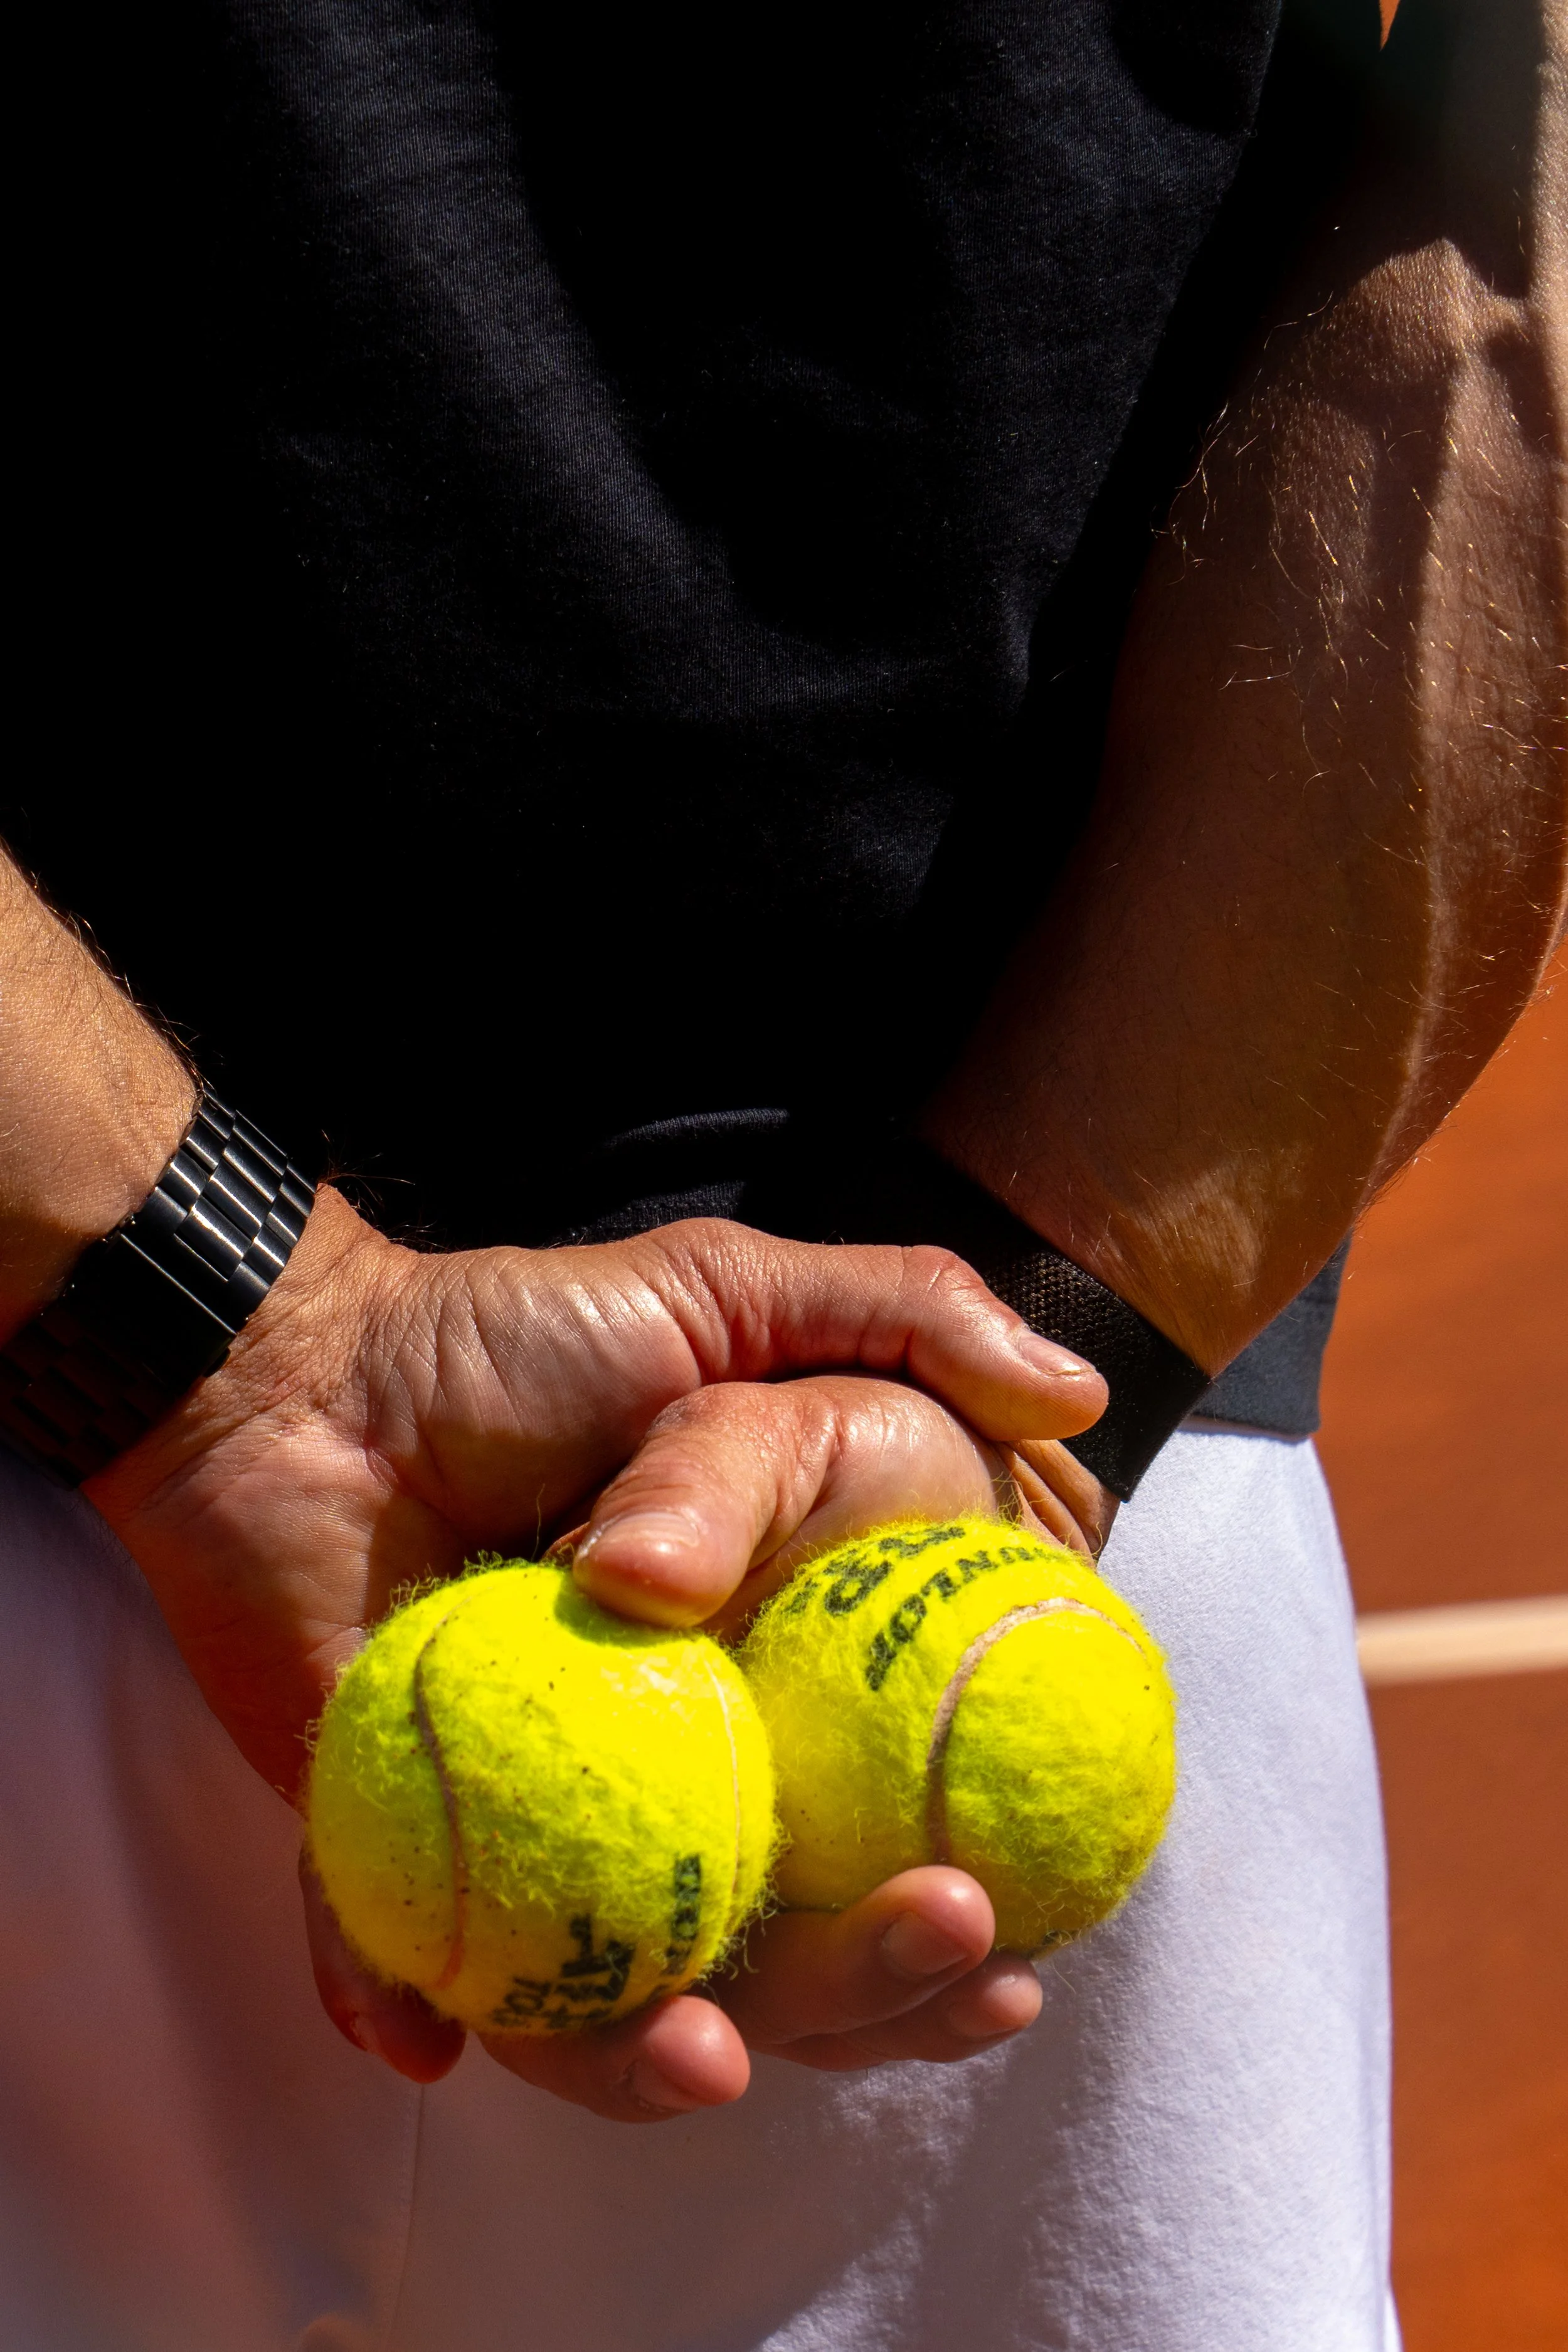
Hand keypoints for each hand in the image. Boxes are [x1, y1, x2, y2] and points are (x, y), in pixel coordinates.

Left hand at [86, 1188, 1103, 2114]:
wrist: (310, 1369)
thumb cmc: (522, 1337)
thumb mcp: (724, 1296)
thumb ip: (905, 1315)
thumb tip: (1074, 1397)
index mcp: (765, 1693)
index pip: (887, 1838)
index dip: (956, 1912)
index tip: (1011, 1927)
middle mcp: (668, 1780)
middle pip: (778, 1950)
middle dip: (866, 1996)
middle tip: (931, 1947)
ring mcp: (534, 1824)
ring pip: (606, 1999)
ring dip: (653, 2063)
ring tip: (705, 2053)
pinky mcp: (393, 1852)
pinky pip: (405, 1964)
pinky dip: (415, 2012)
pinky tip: (428, 2038)